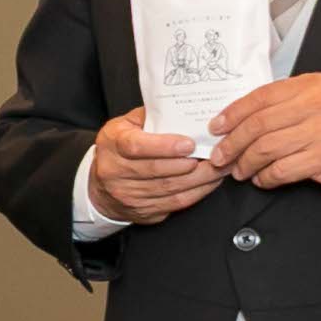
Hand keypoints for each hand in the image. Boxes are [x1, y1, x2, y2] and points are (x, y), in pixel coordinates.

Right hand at [87, 106, 226, 224]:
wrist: (100, 188)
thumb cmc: (118, 150)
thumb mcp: (124, 125)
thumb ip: (151, 116)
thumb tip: (184, 109)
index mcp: (112, 144)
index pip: (136, 147)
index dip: (164, 146)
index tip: (189, 144)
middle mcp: (115, 172)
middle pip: (157, 170)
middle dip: (190, 163)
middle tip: (215, 154)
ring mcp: (128, 195)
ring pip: (171, 188)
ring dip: (200, 178)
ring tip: (220, 166)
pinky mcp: (143, 211)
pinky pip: (176, 203)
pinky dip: (198, 192)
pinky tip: (210, 181)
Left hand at [207, 74, 320, 196]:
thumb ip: (288, 102)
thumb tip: (242, 117)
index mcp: (312, 85)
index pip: (261, 97)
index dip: (233, 113)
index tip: (216, 127)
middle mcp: (317, 105)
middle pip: (258, 125)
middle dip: (232, 143)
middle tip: (221, 156)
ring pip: (266, 148)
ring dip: (246, 163)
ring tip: (240, 171)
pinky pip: (282, 169)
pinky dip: (266, 177)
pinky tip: (263, 179)